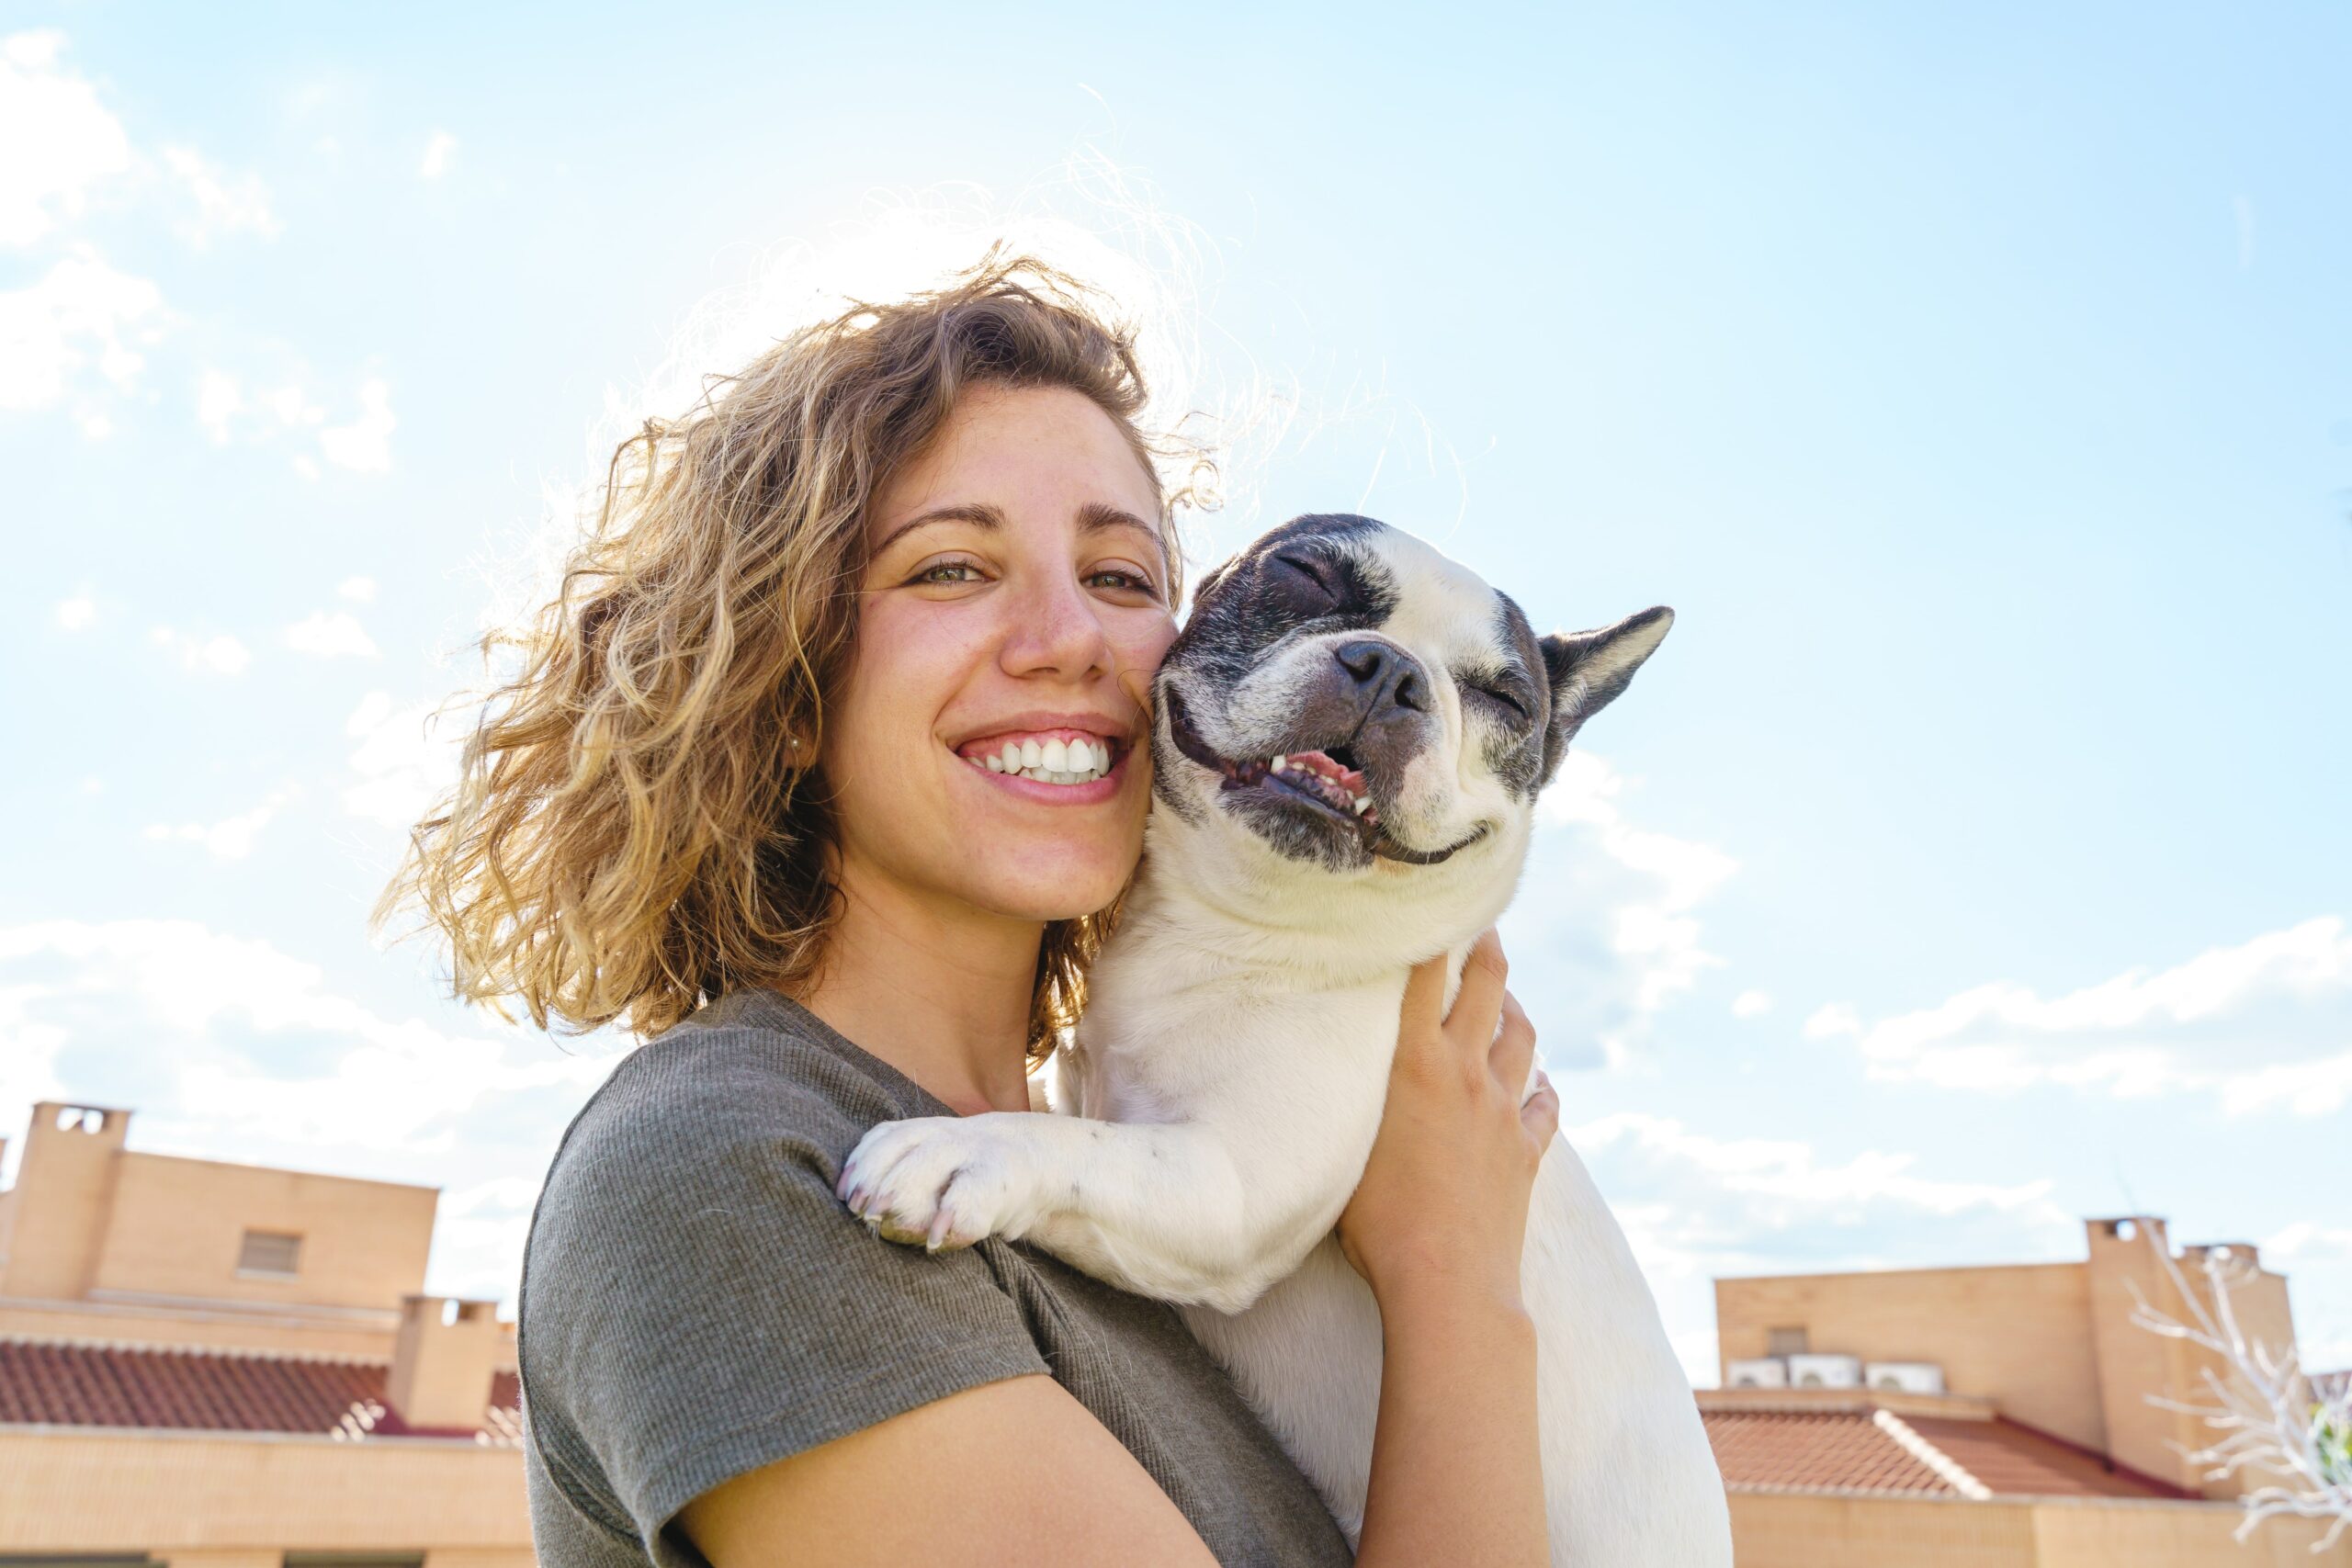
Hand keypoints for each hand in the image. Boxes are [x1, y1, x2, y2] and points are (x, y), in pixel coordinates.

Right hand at [1337, 928, 1558, 1310]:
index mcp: (1415, 1063)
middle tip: (1484, 921)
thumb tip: (1333, 1071)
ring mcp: (1503, 1110)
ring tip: (1508, 1000)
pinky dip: (1544, 1090)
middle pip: (1490, 987)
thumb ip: (1349, 1097)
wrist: (1448, 1282)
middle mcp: (1465, 1073)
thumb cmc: (1376, 1223)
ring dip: (1516, 1012)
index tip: (1431, 896)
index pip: (1425, 972)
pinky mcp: (1526, 1151)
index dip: (1432, 928)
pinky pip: (1545, 1107)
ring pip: (1523, 1039)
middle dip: (1488, 947)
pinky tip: (1543, 1084)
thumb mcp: (1346, 1145)